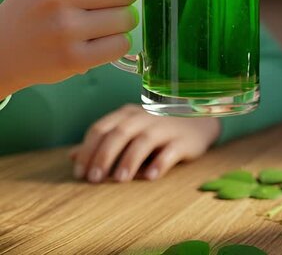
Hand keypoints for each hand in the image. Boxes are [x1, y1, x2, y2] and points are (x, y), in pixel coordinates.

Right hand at [0, 0, 137, 98]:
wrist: (3, 47)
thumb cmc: (38, 1)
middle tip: (106, 4)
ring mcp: (64, 28)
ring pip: (128, 19)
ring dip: (122, 22)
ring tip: (101, 23)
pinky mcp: (73, 58)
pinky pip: (121, 45)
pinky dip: (117, 43)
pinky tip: (99, 41)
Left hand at [71, 105, 219, 182]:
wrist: (198, 123)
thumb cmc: (157, 129)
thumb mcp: (128, 131)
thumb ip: (102, 142)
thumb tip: (71, 156)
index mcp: (127, 114)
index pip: (101, 128)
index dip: (87, 150)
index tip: (79, 173)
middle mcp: (144, 117)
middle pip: (119, 133)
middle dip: (104, 156)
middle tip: (94, 179)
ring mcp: (166, 127)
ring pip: (144, 141)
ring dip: (129, 160)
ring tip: (120, 180)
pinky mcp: (184, 140)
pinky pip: (170, 151)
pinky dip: (160, 164)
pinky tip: (150, 177)